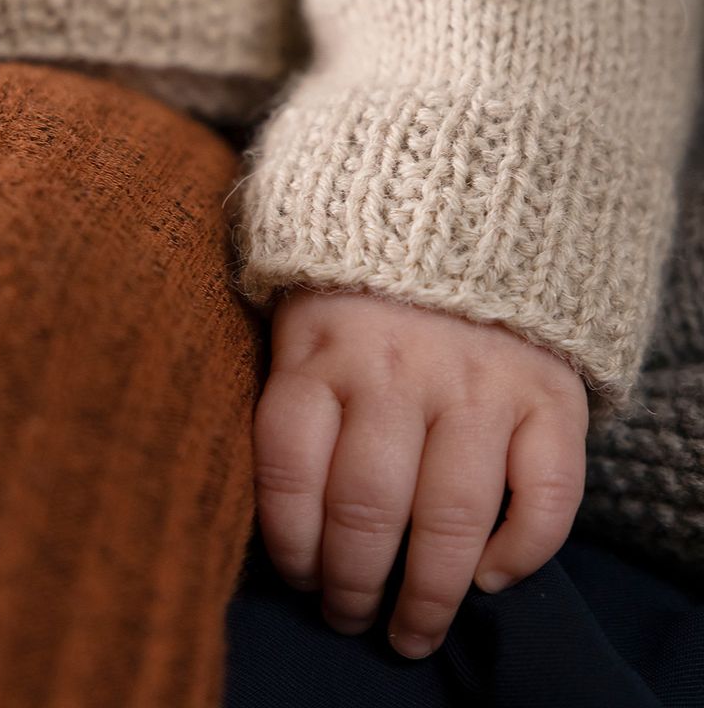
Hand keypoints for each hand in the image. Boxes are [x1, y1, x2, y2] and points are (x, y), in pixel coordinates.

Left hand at [254, 289, 587, 661]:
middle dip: (352, 588)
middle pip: (365, 511)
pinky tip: (489, 577)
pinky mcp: (549, 391)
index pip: (288, 470)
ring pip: (451, 522)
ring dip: (427, 596)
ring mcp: (479, 380)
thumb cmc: (369, 274)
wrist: (471, 191)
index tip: (299, 578)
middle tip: (349, 617)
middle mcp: (398, 366)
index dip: (289, 545)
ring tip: (410, 629)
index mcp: (323, 344)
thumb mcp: (305, 304)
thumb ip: (293, 384)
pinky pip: (545, 499)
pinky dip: (520, 554)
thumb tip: (272, 500)